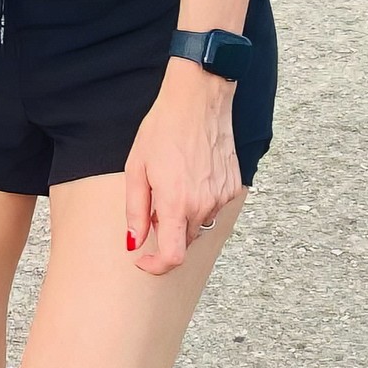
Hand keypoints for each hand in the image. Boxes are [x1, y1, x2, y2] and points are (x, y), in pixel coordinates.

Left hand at [123, 62, 243, 274]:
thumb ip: (136, 210)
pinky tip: (191, 175)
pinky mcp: (234, 186)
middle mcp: (204, 205)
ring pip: (199, 224)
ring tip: (172, 182)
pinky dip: (199, 202)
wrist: (199, 100)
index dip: (156, 267)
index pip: (173, 257)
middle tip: (153, 204)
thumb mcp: (136, 169)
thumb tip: (134, 242)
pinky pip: (213, 207)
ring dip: (183, 217)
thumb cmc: (163, 129)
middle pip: (184, 241)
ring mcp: (222, 197)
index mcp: (177, 204)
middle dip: (166, 233)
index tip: (144, 260)